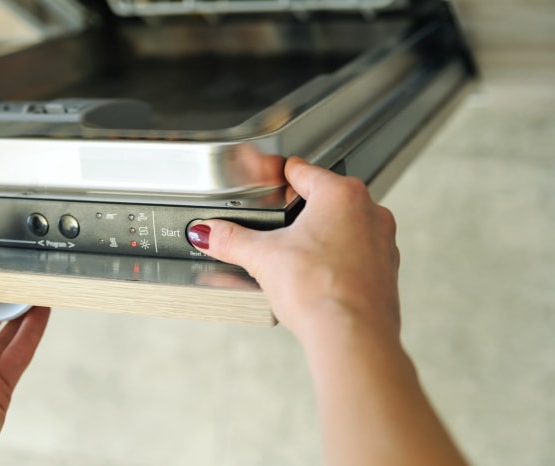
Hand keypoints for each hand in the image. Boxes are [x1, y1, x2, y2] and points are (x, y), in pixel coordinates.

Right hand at [188, 158, 466, 465]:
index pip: (303, 170)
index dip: (279, 176)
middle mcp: (370, 212)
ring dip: (322, 234)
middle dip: (300, 209)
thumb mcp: (262, 258)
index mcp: (341, 195)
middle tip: (276, 224)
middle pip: (326, 197)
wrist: (352, 337)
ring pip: (346, 225)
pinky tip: (318, 275)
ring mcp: (383, 242)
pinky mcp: (386, 271)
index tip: (270, 181)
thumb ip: (231, 239)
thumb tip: (209, 232)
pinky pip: (359, 253)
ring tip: (295, 254)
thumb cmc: (320, 291)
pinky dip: (339, 258)